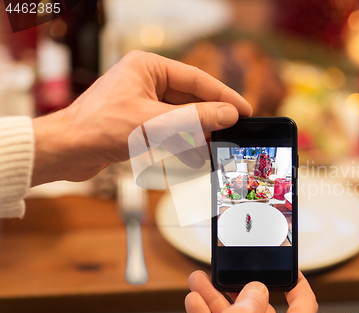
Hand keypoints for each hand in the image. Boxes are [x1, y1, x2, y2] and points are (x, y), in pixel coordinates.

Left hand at [31, 50, 251, 185]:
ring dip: (197, 131)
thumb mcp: (155, 123)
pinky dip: (182, 140)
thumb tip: (227, 114)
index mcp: (147, 66)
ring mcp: (141, 100)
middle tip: (234, 130)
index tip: (244, 109)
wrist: (66, 151)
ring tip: (217, 144)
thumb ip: (195, 118)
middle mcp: (145, 80)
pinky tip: (196, 151)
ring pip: (181, 115)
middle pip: (190, 98)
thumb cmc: (99, 128)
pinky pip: (169, 127)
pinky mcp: (137, 120)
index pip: (196, 79)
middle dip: (210, 117)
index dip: (223, 95)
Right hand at [185, 271, 317, 312]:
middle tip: (228, 273)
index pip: (304, 304)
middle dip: (237, 288)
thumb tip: (255, 290)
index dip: (296, 283)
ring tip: (199, 282)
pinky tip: (194, 303)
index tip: (286, 271)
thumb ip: (248, 301)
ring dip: (215, 300)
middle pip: (259, 309)